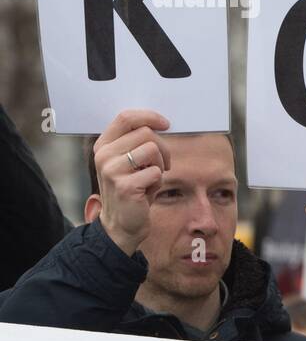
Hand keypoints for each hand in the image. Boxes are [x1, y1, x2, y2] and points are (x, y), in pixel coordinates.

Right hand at [91, 109, 171, 255]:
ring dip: (161, 165)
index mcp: (104, 145)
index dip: (149, 116)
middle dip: (163, 148)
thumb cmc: (132, 188)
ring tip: (151, 179)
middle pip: (146, 133)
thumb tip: (160, 122)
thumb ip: (137, 142)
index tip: (166, 124)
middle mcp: (104, 155)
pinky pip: (156, 172)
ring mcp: (111, 170)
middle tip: (162, 165)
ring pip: (153, 149)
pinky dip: (158, 182)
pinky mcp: (124, 186)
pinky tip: (147, 192)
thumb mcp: (130, 161)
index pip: (126, 118)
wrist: (122, 224)